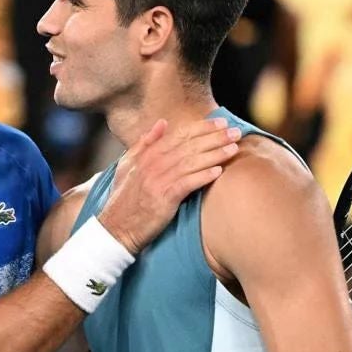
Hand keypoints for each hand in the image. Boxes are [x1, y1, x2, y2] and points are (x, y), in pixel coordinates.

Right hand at [98, 118, 239, 252]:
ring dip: (214, 154)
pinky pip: (187, 184)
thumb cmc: (124, 199)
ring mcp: (157, 181)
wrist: (115, 229)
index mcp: (146, 155)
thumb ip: (145, 143)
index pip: (179, 135)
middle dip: (214, 138)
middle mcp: (152, 165)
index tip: (221, 123)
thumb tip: (162, 123)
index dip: (202, 128)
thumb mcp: (127, 166)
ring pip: (191, 163)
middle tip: (236, 132)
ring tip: (234, 149)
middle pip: (188, 146)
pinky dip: (203, 176)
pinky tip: (218, 171)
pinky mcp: (163, 199)